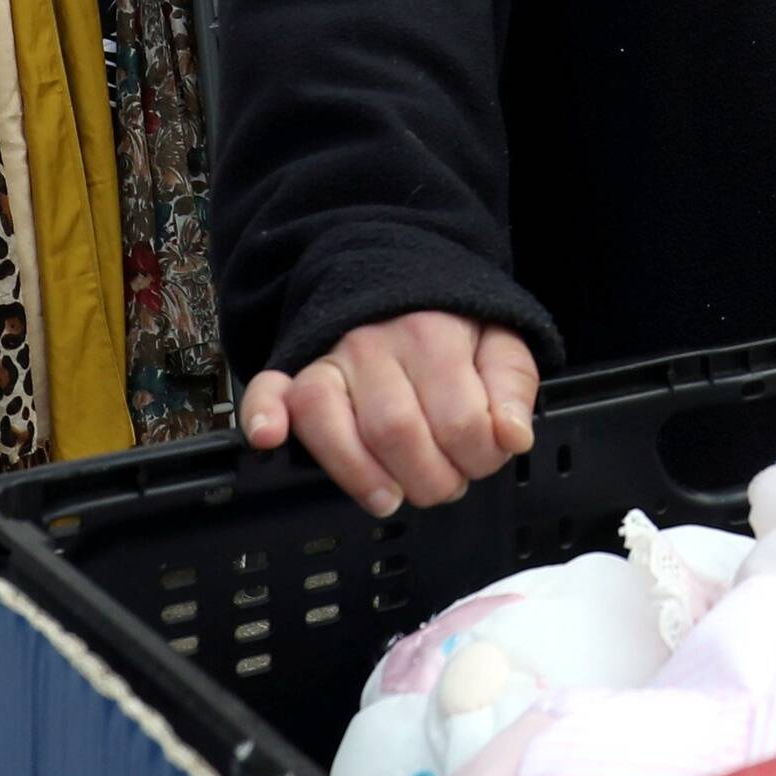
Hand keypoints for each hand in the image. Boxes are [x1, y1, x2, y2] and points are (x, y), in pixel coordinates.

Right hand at [241, 313, 539, 517]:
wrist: (395, 278)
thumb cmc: (451, 327)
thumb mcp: (500, 345)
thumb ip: (513, 389)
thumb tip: (512, 438)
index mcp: (435, 335)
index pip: (461, 421)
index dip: (479, 459)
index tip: (483, 460)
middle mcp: (375, 342)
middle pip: (396, 431)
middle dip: (430, 480)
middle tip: (444, 483)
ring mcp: (329, 355)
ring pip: (332, 422)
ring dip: (364, 476)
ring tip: (392, 496)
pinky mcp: (295, 369)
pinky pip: (266, 389)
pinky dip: (262, 415)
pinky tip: (269, 439)